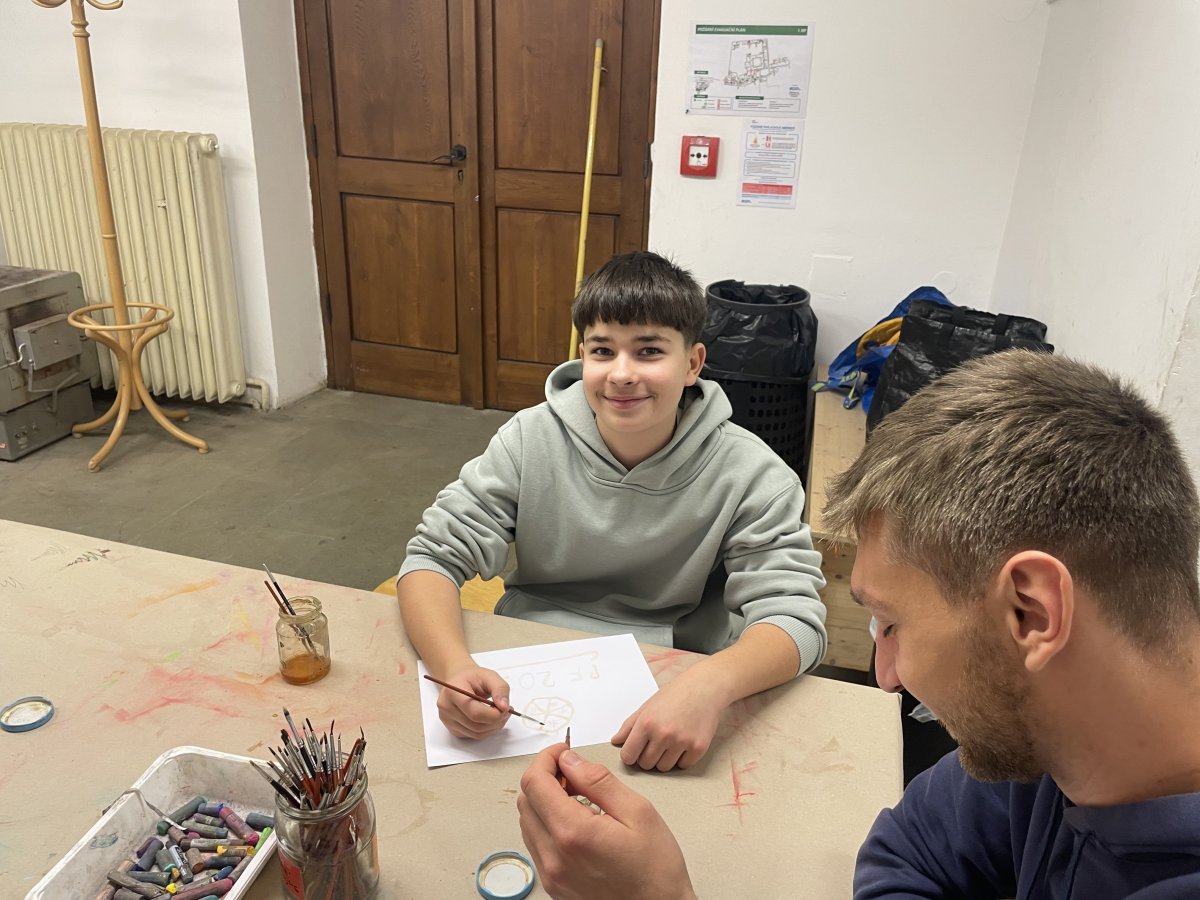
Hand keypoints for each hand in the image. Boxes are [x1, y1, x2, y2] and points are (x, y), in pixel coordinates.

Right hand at [435, 663, 510, 738]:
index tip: (506, 709)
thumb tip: (504, 707)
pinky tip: (490, 719)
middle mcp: (446, 707)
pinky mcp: (452, 728)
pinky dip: (486, 730)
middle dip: (496, 721)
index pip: (475, 713)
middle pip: (476, 726)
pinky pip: (473, 736)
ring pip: (476, 733)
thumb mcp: (489, 676)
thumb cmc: (472, 678)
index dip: (494, 715)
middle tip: (506, 711)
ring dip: (493, 727)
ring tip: (499, 714)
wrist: (459, 680)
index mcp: (453, 691)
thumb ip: (500, 689)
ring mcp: (447, 720)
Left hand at [518, 744, 695, 899]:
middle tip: (573, 772)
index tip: (563, 751)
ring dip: (544, 801)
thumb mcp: (637, 812)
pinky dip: (547, 824)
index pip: (535, 782)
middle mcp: (554, 856)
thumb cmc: (656, 868)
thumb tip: (570, 760)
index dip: (545, 758)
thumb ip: (598, 781)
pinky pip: (536, 844)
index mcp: (573, 833)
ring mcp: (551, 875)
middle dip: (544, 777)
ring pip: (527, 822)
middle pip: (526, 800)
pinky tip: (575, 822)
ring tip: (577, 797)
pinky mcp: (554, 885)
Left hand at [611, 671, 723, 770]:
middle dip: (648, 757)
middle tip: (656, 743)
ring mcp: (682, 742)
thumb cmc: (675, 694)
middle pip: (645, 764)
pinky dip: (682, 758)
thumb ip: (630, 725)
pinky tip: (684, 742)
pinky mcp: (698, 748)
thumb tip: (615, 741)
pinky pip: (682, 766)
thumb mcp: (648, 705)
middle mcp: (663, 734)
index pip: (628, 756)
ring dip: (664, 759)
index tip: (635, 751)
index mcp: (647, 723)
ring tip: (670, 741)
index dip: (630, 755)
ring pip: (664, 768)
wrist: (705, 687)